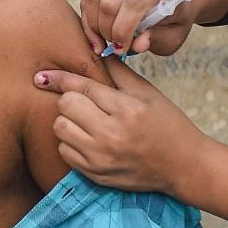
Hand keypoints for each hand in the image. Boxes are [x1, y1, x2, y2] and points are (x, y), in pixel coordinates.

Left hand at [33, 60, 206, 196]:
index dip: (60, 78)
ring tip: (85, 120)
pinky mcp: (96, 175)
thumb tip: (94, 52)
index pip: (82, 87)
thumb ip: (118, 72)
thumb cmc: (168, 124)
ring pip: (60, 129)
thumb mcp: (148, 93)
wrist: (184, 166)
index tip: (43, 75)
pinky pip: (64, 152)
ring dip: (67, 121)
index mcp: (127, 110)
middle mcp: (112, 135)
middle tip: (84, 102)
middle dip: (70, 100)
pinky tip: (87, 138)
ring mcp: (102, 159)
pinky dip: (70, 142)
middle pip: (65, 106)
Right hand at [79, 0, 197, 55]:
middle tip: (112, 44)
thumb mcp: (173, 36)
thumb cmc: (170, 18)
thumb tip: (138, 44)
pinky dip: (88, 15)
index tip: (120, 49)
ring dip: (93, 23)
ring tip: (104, 37)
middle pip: (109, 2)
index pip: (134, 4)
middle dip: (106, 30)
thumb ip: (156, 40)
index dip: (121, 30)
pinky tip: (97, 26)